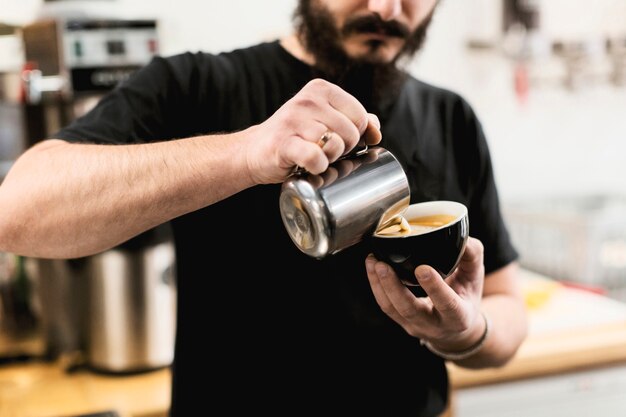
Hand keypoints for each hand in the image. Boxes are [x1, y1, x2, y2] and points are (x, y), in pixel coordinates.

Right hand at [243, 78, 381, 183]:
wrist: (255, 151)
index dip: (356, 136)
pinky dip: (317, 167)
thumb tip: (376, 130)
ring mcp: (293, 119)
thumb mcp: (325, 121)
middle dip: (344, 149)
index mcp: (322, 89)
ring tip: (316, 158)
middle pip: (350, 132)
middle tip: (326, 152)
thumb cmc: (296, 137)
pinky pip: (315, 157)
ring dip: (330, 160)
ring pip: (335, 145)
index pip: (360, 116)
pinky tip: (310, 167)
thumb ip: (354, 120)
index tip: (339, 141)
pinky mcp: (283, 142)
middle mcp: (307, 99)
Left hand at [365, 237, 486, 351]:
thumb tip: (463, 237)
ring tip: (373, 261)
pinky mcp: (400, 321)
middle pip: (410, 310)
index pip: (447, 305)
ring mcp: (414, 325)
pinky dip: (376, 285)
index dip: (434, 288)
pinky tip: (372, 266)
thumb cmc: (466, 296)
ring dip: (379, 285)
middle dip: (394, 288)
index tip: (422, 269)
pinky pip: (385, 305)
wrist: (457, 330)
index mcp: (459, 317)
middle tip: (382, 265)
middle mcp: (435, 325)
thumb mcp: (476, 277)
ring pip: (392, 309)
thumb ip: (472, 256)